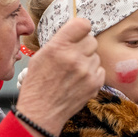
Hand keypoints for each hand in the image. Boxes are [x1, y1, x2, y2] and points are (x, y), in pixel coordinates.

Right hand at [14, 18, 103, 136]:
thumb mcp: (41, 56)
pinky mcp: (95, 84)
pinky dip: (92, 74)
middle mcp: (74, 57)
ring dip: (87, 61)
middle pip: (91, 39)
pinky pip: (100, 69)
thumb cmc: (38, 84)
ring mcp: (86, 71)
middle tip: (73, 56)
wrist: (41, 112)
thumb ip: (59, 41)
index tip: (78, 33)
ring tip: (73, 72)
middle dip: (83, 46)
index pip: (82, 24)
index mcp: (58, 47)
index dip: (81, 28)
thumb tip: (75, 31)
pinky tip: (79, 80)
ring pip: (96, 55)